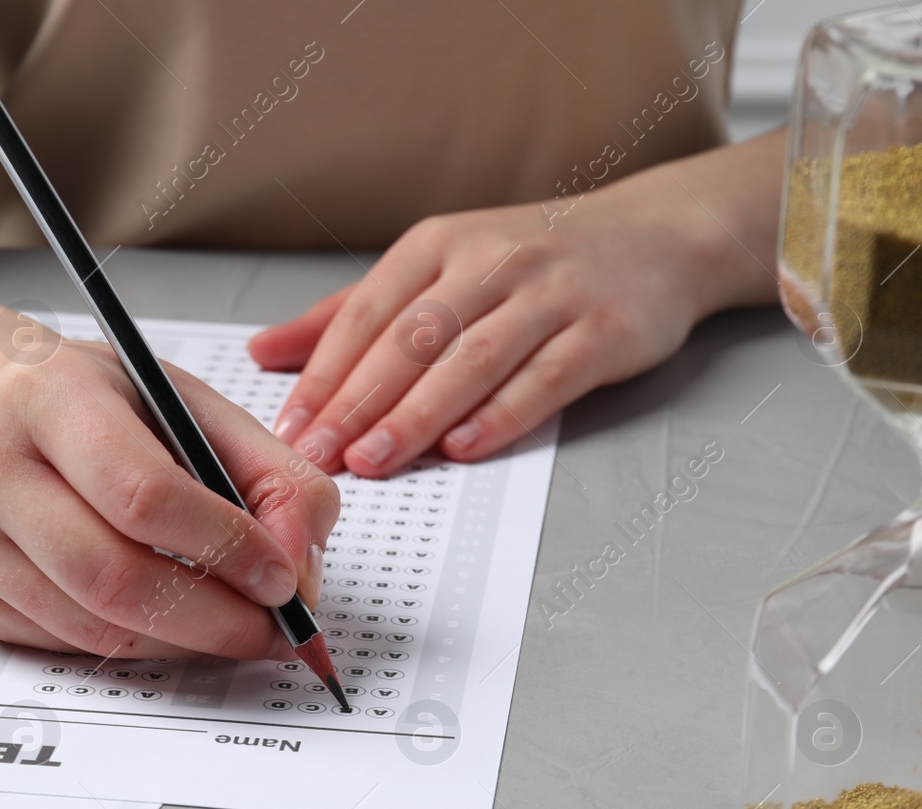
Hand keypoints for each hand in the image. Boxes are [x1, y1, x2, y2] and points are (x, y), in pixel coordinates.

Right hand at [0, 337, 340, 659]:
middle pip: (112, 575)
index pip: (141, 493)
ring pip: (90, 625)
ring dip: (182, 643)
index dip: (224, 547)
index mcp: (47, 393)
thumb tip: (298, 570)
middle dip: (213, 618)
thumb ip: (270, 474)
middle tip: (273, 631)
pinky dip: (134, 644)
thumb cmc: (95, 404)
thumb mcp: (188, 404)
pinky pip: (64, 643)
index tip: (281, 578)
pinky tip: (168, 621)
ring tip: (234, 628)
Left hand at [249, 163, 746, 477]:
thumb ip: (353, 313)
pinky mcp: (603, 331)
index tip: (290, 424)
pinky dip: (501, 416)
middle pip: (412, 339)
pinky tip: (463, 449)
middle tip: (315, 454)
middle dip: (356, 402)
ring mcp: (551, 294)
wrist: (657, 236)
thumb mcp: (437, 268)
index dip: (324, 373)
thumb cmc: (534, 261)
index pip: (368, 313)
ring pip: (471, 360)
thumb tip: (265, 351)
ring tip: (373, 459)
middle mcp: (492, 261)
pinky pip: (544, 378)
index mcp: (439, 245)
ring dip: (416, 415)